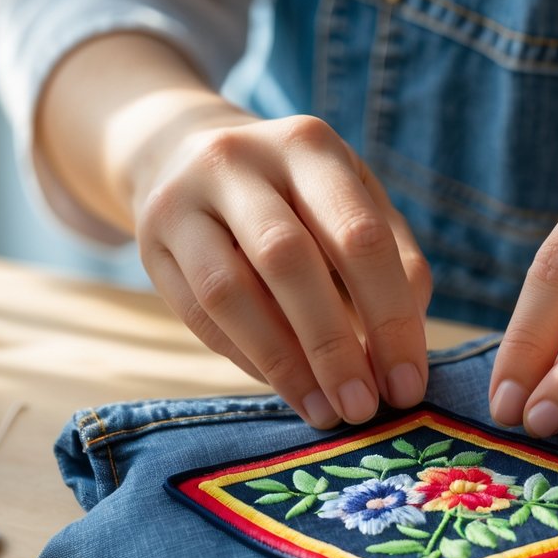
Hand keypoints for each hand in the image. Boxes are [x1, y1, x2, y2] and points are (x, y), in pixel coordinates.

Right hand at [132, 110, 431, 427]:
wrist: (187, 153)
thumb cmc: (297, 196)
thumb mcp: (351, 202)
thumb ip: (392, 261)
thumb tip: (408, 345)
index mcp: (310, 145)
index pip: (359, 237)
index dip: (390, 318)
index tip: (407, 384)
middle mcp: (240, 158)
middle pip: (288, 260)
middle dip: (333, 346)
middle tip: (363, 408)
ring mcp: (183, 196)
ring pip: (230, 291)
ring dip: (284, 364)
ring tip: (325, 412)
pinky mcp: (149, 239)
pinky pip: (199, 314)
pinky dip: (248, 359)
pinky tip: (287, 388)